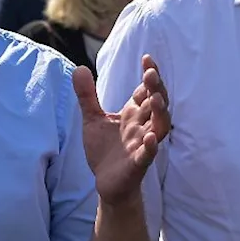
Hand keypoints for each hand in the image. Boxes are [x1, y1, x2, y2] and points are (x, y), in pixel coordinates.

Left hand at [75, 54, 170, 207]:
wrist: (106, 182)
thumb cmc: (105, 150)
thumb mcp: (92, 119)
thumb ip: (87, 96)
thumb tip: (79, 67)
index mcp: (133, 114)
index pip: (145, 91)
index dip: (149, 75)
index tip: (147, 58)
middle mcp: (142, 126)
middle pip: (156, 104)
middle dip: (156, 88)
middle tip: (151, 73)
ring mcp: (142, 144)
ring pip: (159, 126)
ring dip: (160, 112)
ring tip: (157, 98)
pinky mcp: (138, 164)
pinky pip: (148, 154)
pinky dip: (150, 146)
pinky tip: (149, 137)